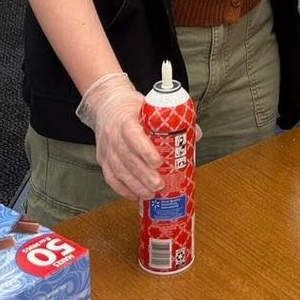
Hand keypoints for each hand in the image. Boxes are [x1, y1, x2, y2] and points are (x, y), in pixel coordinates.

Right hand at [76, 73, 163, 199]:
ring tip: (151, 193)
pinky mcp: (103, 160)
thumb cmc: (131, 107)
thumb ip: (171, 120)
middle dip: (144, 175)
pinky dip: (123, 190)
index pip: (133, 136)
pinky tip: (136, 195)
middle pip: (127, 159)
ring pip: (119, 171)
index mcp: (126, 120)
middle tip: (160, 185)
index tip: (159, 161)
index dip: (145, 150)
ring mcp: (107, 150)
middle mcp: (113, 136)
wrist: (107, 105)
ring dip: (135, 185)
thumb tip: (195, 134)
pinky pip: (111, 179)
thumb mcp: (149, 107)